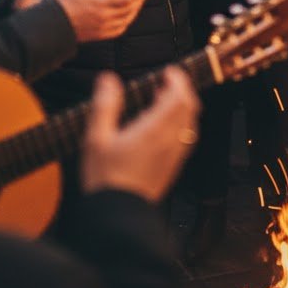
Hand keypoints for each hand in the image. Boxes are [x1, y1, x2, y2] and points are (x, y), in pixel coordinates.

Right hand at [50, 0, 148, 42]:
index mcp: (100, 3)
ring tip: (137, 4)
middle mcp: (104, 17)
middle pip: (129, 9)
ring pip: (126, 20)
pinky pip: (118, 30)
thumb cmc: (62, 2)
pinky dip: (126, 22)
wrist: (50, 26)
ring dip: (134, 11)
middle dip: (139, 1)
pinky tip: (126, 18)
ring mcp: (102, 28)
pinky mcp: (98, 36)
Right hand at [81, 66, 199, 201]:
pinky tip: (161, 128)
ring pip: (190, 121)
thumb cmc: (106, 179)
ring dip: (181, 106)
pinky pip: (186, 137)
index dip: (177, 79)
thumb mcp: (97, 139)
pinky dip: (180, 123)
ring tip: (161, 103)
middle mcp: (171, 140)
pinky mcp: (173, 166)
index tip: (167, 71)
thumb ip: (105, 105)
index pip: (179, 95)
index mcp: (156, 129)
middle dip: (181, 89)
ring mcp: (175, 154)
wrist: (118, 216)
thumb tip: (108, 79)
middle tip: (164, 83)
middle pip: (189, 106)